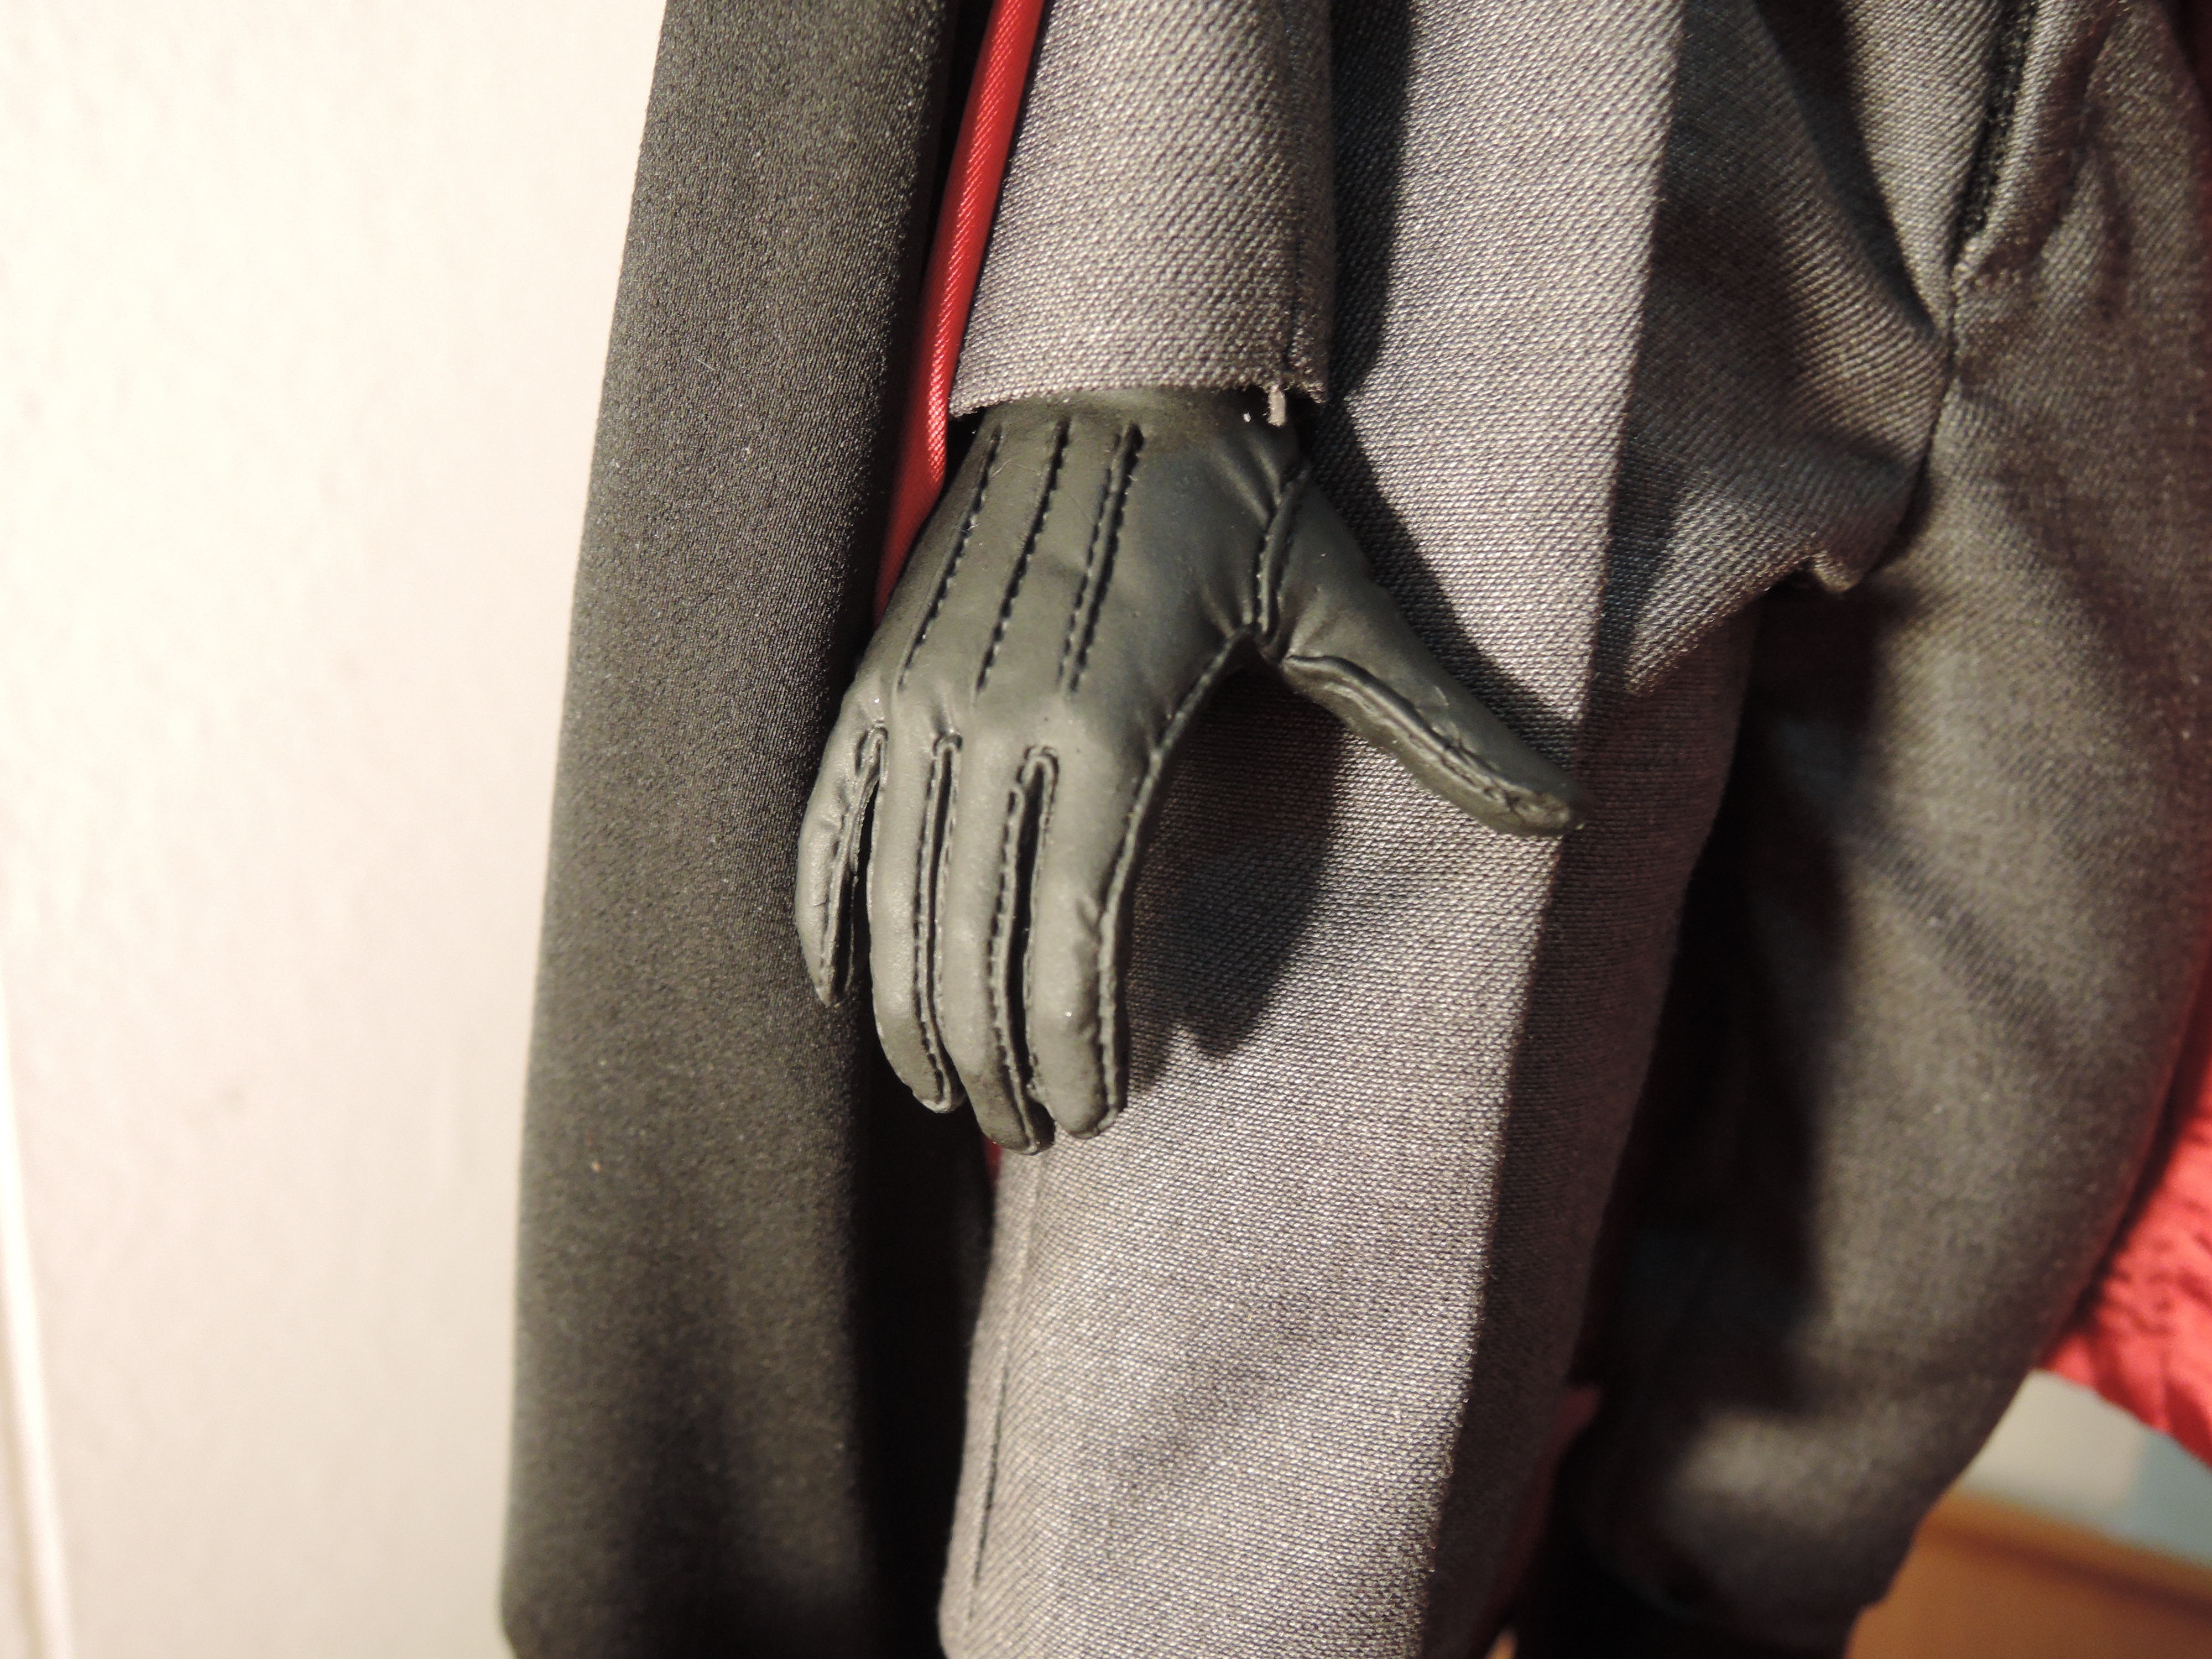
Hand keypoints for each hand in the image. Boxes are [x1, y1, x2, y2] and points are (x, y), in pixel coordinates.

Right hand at [796, 389, 1583, 1149]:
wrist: (1113, 369)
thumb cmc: (1233, 496)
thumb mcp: (1341, 604)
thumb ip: (1435, 719)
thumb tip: (1563, 810)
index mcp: (1107, 727)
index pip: (1072, 936)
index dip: (1075, 1042)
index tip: (1095, 1111)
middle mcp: (997, 724)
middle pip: (975, 940)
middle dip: (999, 1056)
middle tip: (1032, 1131)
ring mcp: (924, 700)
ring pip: (897, 899)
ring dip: (914, 1012)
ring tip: (946, 1093)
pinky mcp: (880, 674)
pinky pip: (833, 816)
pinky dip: (827, 908)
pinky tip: (836, 985)